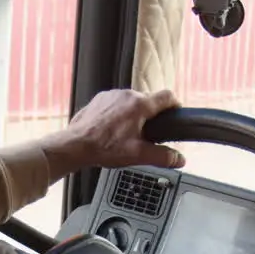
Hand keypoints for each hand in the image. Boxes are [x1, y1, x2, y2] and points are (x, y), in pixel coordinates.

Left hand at [41, 89, 186, 174]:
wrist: (75, 145)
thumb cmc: (104, 148)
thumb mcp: (138, 155)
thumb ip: (162, 156)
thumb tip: (179, 159)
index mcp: (140, 105)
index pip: (167, 96)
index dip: (174, 105)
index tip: (175, 113)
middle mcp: (126, 94)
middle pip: (148, 100)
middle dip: (150, 115)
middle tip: (147, 133)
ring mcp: (111, 95)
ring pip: (131, 101)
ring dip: (133, 113)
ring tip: (128, 133)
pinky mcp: (99, 99)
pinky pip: (115, 103)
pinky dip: (118, 113)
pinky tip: (113, 129)